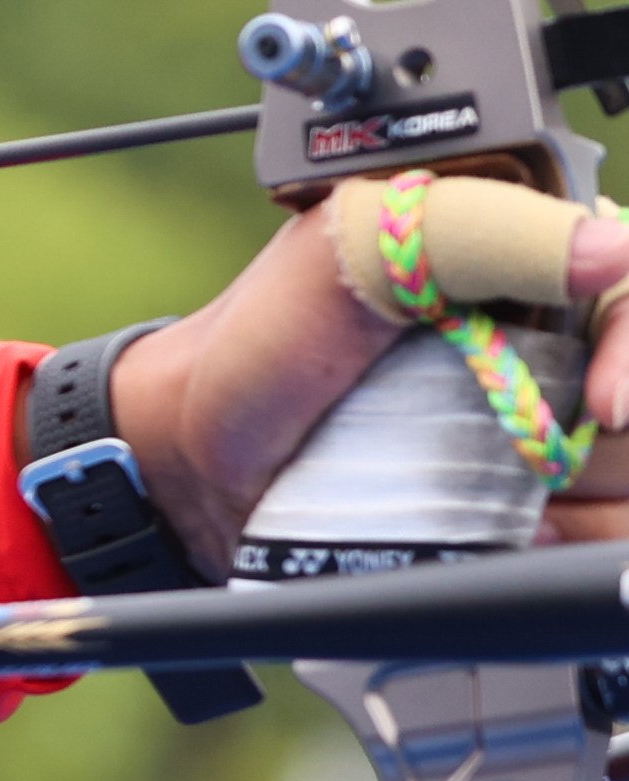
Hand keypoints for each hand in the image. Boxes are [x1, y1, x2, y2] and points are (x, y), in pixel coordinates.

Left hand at [110, 195, 628, 571]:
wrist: (193, 463)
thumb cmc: (258, 345)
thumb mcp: (349, 250)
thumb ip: (478, 230)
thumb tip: (613, 249)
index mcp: (541, 265)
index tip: (607, 408)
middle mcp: (570, 349)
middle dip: (596, 444)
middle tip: (519, 453)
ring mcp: (557, 438)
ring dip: (581, 507)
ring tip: (491, 499)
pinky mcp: (537, 516)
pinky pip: (603, 548)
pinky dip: (561, 550)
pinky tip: (499, 536)